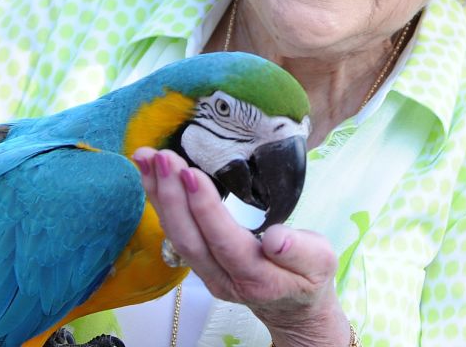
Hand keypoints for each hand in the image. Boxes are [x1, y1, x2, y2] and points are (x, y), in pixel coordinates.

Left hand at [133, 148, 349, 346]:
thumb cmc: (308, 276)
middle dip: (171, 196)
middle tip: (161, 157)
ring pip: (176, 235)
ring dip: (158, 195)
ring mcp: (206, 273)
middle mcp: (223, 278)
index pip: (225, 242)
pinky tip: (150, 175)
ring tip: (145, 158)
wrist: (292, 307)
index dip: (205, 209)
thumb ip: (300, 251)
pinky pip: (174, 231)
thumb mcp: (320, 263)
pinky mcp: (198, 262)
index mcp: (257, 277)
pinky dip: (159, 201)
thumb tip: (275, 238)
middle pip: (190, 239)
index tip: (190, 173)